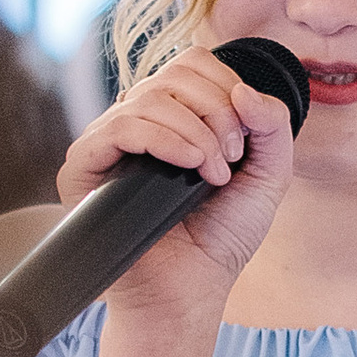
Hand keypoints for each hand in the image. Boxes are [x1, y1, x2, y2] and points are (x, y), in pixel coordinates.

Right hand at [61, 52, 294, 340]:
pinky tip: (190, 165)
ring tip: (213, 173)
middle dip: (217, 111)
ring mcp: (107, 142)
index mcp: (173, 115)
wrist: (189, 293)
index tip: (244, 140)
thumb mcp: (267, 177)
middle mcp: (137, 121)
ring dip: (196, 131)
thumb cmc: (221, 239)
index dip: (226, 88)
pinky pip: (118, 126)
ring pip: (149, 97)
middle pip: (174, 72)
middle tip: (232, 158)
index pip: (193, 63)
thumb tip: (243, 88)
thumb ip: (273, 127)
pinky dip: (163, 138)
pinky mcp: (82, 168)